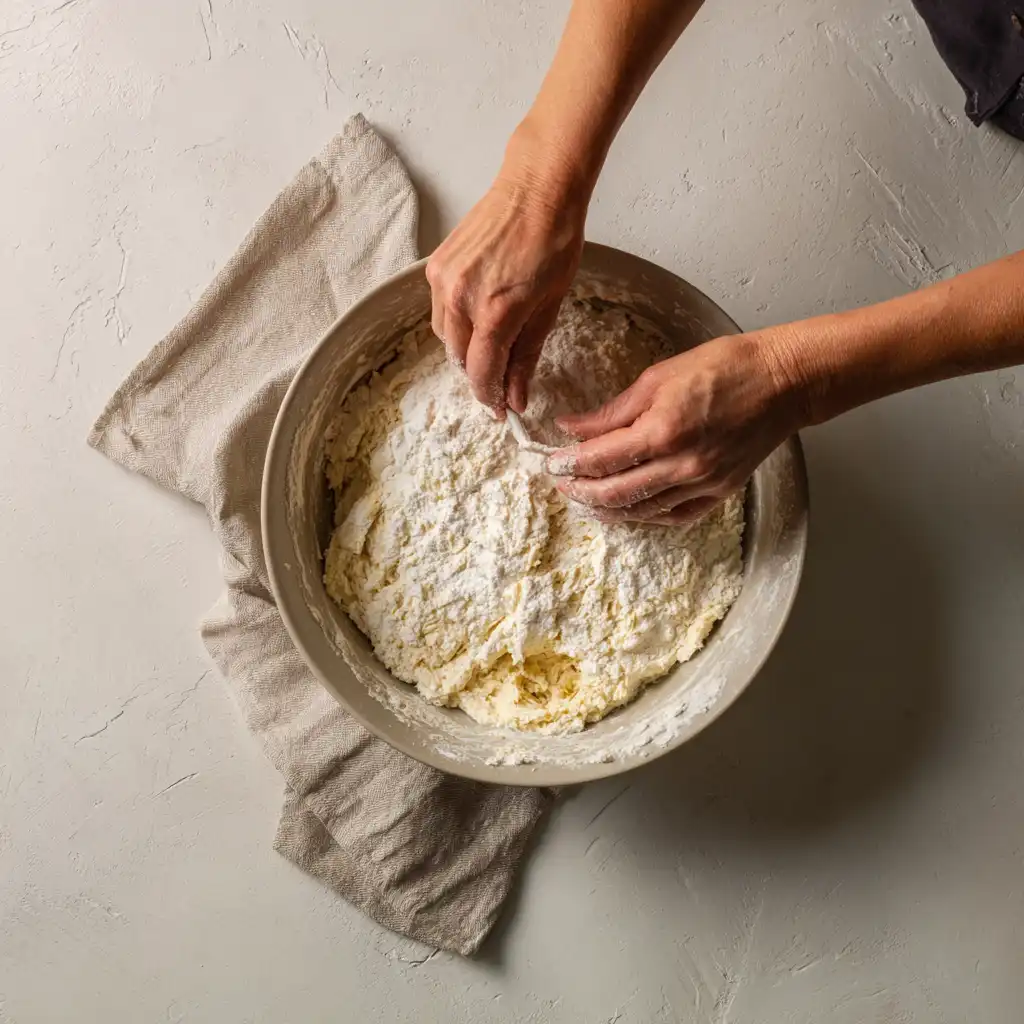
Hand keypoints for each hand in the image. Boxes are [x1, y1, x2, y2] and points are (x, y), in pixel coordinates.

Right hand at [426, 145, 585, 414]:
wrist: (536, 188)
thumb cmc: (554, 240)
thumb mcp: (549, 306)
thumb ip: (527, 355)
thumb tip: (517, 396)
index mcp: (496, 310)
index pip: (482, 373)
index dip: (492, 398)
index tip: (504, 411)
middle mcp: (462, 297)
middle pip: (461, 360)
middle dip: (480, 377)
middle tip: (502, 382)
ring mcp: (444, 280)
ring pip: (446, 338)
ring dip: (466, 352)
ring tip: (492, 348)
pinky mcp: (436, 266)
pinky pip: (440, 311)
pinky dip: (456, 325)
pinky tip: (478, 319)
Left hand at [548, 331, 804, 524]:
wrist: (784, 382)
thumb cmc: (726, 367)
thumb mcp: (659, 377)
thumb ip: (613, 411)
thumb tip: (574, 428)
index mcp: (663, 431)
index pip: (601, 459)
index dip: (570, 465)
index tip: (552, 464)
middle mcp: (682, 465)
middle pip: (615, 493)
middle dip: (581, 492)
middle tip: (561, 486)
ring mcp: (702, 483)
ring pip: (642, 511)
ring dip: (607, 510)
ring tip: (585, 502)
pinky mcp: (719, 492)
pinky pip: (673, 516)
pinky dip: (645, 516)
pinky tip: (627, 510)